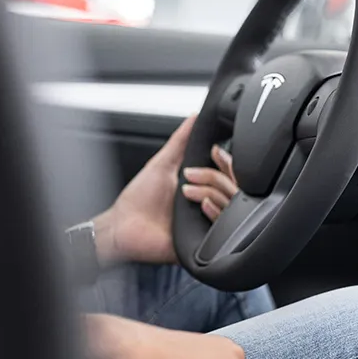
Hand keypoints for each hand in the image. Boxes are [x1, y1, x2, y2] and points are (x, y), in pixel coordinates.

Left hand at [94, 117, 239, 263]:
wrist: (124, 227)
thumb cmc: (138, 199)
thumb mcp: (162, 163)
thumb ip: (180, 140)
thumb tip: (195, 117)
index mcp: (203, 186)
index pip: (229, 171)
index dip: (226, 161)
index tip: (214, 152)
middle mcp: (209, 203)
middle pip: (233, 185)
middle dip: (213, 176)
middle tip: (188, 176)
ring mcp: (209, 222)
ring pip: (232, 202)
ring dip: (210, 191)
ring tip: (186, 194)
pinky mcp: (207, 240)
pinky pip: (225, 225)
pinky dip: (216, 211)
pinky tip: (202, 206)